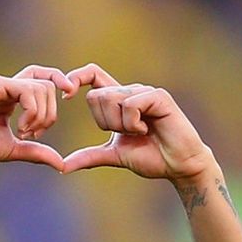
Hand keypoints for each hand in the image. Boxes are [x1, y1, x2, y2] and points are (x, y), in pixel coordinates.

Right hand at [0, 66, 73, 170]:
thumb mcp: (13, 149)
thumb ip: (36, 151)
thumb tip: (61, 163)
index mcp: (12, 97)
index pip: (43, 79)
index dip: (60, 82)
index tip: (71, 96)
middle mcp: (7, 86)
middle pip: (47, 85)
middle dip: (50, 113)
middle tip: (34, 134)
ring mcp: (0, 83)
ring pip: (40, 87)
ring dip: (40, 115)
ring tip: (24, 133)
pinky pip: (25, 89)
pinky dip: (31, 110)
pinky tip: (21, 127)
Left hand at [62, 64, 214, 180]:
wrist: (178, 165)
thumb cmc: (151, 157)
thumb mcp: (114, 156)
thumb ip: (90, 156)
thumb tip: (63, 166)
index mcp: (119, 100)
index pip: (93, 75)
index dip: (77, 77)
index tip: (66, 94)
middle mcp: (130, 91)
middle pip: (97, 96)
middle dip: (105, 122)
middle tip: (126, 134)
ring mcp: (144, 91)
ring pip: (112, 99)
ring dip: (120, 125)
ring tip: (140, 132)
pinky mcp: (157, 96)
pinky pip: (130, 104)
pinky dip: (133, 123)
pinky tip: (148, 129)